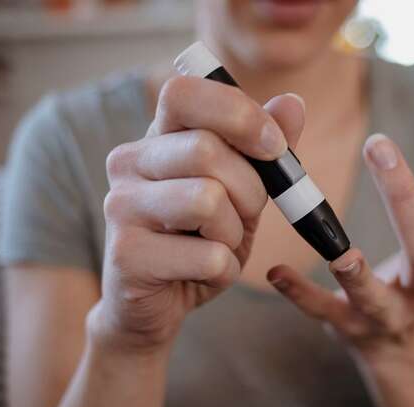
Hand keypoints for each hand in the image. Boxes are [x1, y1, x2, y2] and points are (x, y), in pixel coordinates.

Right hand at [90, 76, 305, 352]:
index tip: (274, 147)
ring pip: (207, 201)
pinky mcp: (125, 254)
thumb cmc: (202, 240)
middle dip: (249, 189)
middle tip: (243, 215)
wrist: (156, 307)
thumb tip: (293, 103)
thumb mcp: (243, 191)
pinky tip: (201, 273)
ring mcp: (120, 206)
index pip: (184, 92)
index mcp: (158, 137)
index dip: (238, 113)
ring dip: (234, 233)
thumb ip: (267, 148)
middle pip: (206, 150)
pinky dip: (224, 270)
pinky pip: (207, 256)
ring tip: (218, 245)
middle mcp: (128, 162)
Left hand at [267, 134, 413, 359]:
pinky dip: (301, 295)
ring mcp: (384, 315)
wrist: (399, 347)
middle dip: (405, 204)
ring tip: (337, 244)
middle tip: (379, 147)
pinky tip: (275, 272)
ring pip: (374, 295)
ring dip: (354, 269)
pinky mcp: (348, 326)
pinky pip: (324, 314)